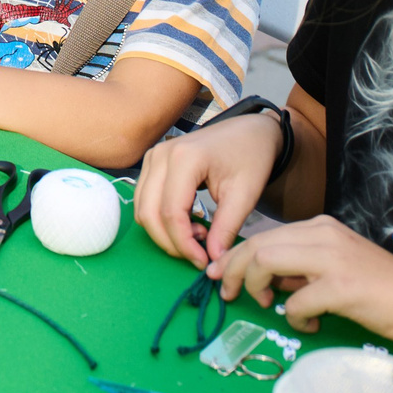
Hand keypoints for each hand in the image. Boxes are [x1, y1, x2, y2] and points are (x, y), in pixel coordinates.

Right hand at [134, 109, 286, 271]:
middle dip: (171, 243)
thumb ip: (226, 228)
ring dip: (165, 232)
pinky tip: (188, 222)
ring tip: (198, 235)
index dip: (184, 244)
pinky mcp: (151, 163)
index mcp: (185, 158)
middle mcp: (160, 155)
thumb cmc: (251, 157)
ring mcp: (152, 157)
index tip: (205, 262)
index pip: (171, 213)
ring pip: (142, 209)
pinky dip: (161, 219)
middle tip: (200, 255)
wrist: (249, 131)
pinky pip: (144, 200)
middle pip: (149, 213)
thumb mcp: (245, 195)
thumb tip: (213, 261)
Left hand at [217, 215, 392, 343]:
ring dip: (256, 287)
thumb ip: (300, 269)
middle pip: (258, 245)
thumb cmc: (380, 289)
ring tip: (265, 306)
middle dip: (234, 269)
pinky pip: (296, 301)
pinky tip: (308, 322)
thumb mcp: (334, 267)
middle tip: (228, 293)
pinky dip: (294, 316)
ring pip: (267, 262)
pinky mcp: (342, 287)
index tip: (223, 275)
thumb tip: (264, 280)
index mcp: (320, 227)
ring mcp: (332, 259)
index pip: (264, 236)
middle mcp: (323, 235)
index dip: (236, 256)